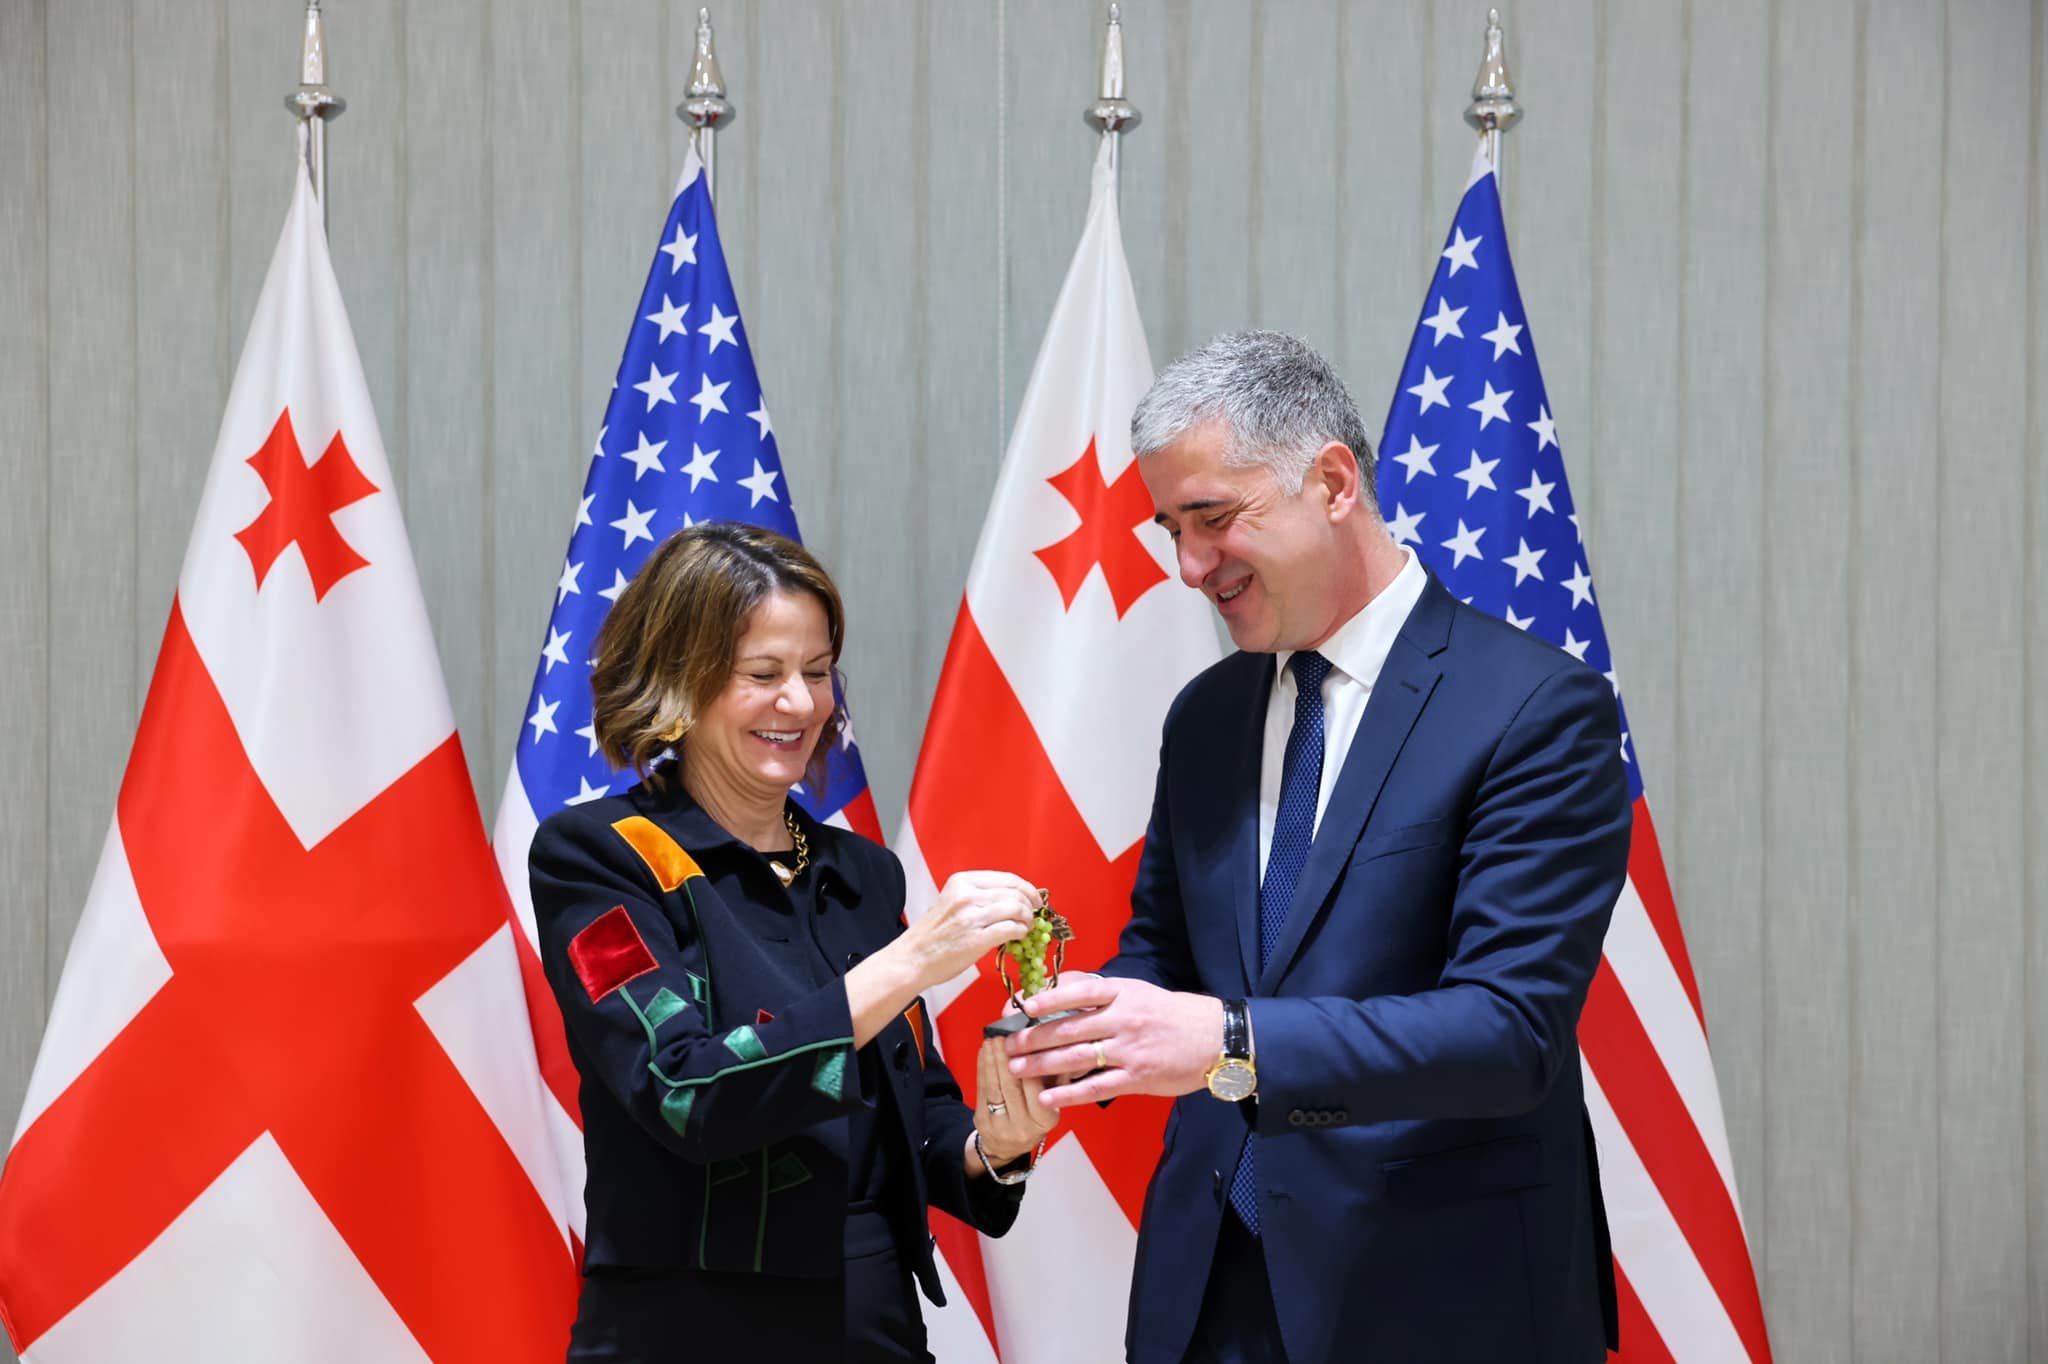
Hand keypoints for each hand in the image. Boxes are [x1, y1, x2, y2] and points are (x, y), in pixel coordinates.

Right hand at [891, 871, 1037, 994]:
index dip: (1028, 889)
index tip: (1035, 898)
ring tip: (1025, 928)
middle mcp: (967, 895)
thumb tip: (1013, 899)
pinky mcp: (977, 939)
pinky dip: (1020, 932)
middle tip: (1033, 915)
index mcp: (962, 882)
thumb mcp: (952, 902)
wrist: (912, 959)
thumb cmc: (932, 935)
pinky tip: (1017, 937)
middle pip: (1016, 893)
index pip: (1008, 878)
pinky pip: (1012, 929)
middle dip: (1030, 905)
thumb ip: (979, 896)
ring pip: (1017, 909)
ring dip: (1027, 920)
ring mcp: (972, 917)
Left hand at [971, 1036, 1057, 1167]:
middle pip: (1013, 1086)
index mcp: (1046, 1120)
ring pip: (995, 1087)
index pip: (1037, 1089)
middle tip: (1005, 1035)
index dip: (1030, 1065)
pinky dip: (982, 1067)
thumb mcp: (1052, 1100)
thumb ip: (1056, 1076)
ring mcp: (1000, 1126)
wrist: (1007, 1145)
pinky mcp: (982, 1121)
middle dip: (1007, 1058)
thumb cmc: (1034, 1116)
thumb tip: (1057, 1046)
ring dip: (992, 1060)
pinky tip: (984, 1052)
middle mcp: (1023, 1127)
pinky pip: (981, 1090)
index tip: (1027, 1043)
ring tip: (993, 1039)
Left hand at [1003, 974, 1223, 1108]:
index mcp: (1123, 993)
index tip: (1024, 1006)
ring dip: (1042, 1065)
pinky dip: (1069, 1093)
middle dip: (1034, 1037)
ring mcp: (1129, 1050)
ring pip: (1077, 1057)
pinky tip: (1048, 1097)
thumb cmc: (1169, 1014)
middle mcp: (1123, 1019)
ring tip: (1016, 1069)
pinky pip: (1096, 1087)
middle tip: (1007, 1044)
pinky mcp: (1136, 1077)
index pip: (1082, 991)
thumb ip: (1100, 990)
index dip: (1051, 998)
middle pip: (1071, 1028)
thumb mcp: (1137, 990)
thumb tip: (1058, 985)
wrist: (1213, 1038)